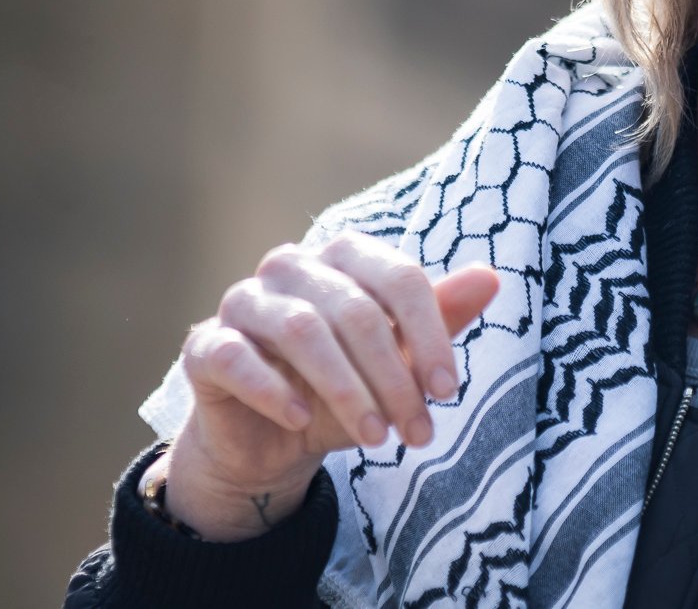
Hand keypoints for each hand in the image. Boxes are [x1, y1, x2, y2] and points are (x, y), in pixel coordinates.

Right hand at [157, 233, 499, 539]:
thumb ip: (440, 318)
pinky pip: (237, 357)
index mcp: (344, 257)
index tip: (449, 391)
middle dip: (394, 378)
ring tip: (373, 438)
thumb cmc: (342, 389)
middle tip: (417, 433)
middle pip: (356, 311)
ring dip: (346, 390)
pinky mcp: (206, 345)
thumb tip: (491, 277)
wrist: (268, 440)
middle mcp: (292, 266)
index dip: (430, 334)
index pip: (398, 278)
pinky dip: (273, 389)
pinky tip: (301, 420)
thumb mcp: (397, 362)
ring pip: (302, 331)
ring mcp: (244, 300)